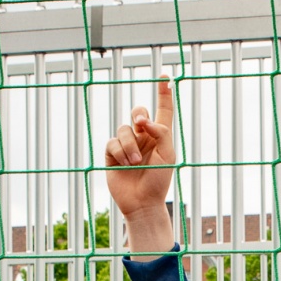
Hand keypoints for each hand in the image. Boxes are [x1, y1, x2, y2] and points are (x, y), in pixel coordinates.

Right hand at [102, 79, 179, 254]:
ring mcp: (127, 145)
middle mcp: (143, 137)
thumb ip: (161, 132)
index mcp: (160, 136)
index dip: (164, 93)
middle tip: (142, 124)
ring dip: (130, 145)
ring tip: (134, 162)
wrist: (142, 203)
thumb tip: (144, 121)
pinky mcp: (113, 154)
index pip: (163, 110)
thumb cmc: (159, 181)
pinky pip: (113, 142)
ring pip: (124, 129)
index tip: (165, 76)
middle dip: (139, 115)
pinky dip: (120, 152)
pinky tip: (124, 165)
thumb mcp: (168, 155)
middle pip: (138, 112)